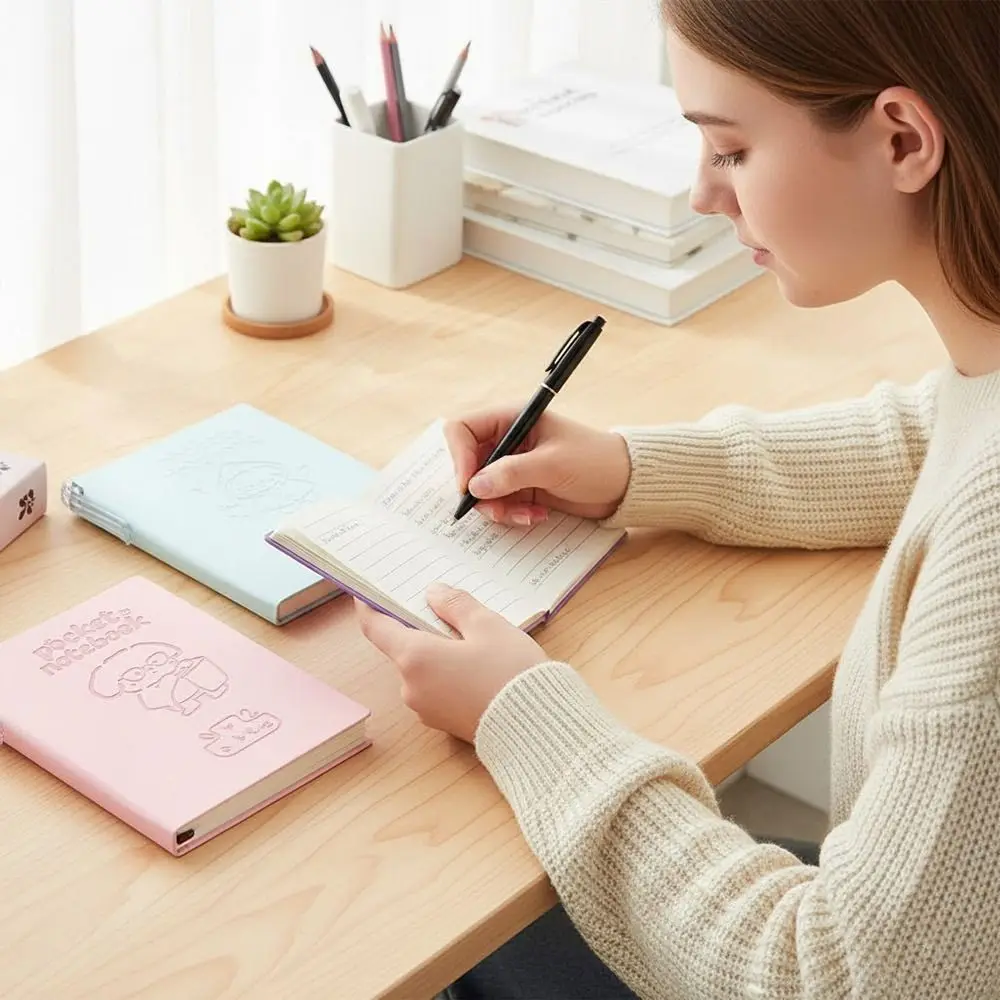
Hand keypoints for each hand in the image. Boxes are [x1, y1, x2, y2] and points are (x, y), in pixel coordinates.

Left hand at [354, 583, 547, 742]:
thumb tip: (433, 593)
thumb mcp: (488, 626)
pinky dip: (447, 672)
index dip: (369, 606)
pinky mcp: (444, 723)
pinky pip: (437, 688)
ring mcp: (426, 709)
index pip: (375, 628)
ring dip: (437, 651)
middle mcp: (411, 686)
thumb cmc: (511, 673)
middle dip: (419, 627)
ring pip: (423, 669)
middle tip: (443, 606)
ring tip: (472, 637)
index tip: (367, 592)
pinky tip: (476, 664)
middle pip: (403, 648)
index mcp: (415, 658)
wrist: (537, 729)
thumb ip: (456, 605)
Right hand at [444, 407, 630, 526]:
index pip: (463, 429)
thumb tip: (474, 487)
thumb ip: (511, 473)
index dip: (459, 456)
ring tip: (525, 515)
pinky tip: (537, 516)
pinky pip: (499, 505)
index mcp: (512, 418)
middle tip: (495, 508)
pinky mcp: (521, 489)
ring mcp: (512, 467)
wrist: (623, 485)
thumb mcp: (553, 465)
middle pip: (467, 464)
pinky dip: (512, 515)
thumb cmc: (594, 461)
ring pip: (480, 490)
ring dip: (497, 508)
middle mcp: (507, 440)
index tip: (468, 485)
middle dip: (479, 491)